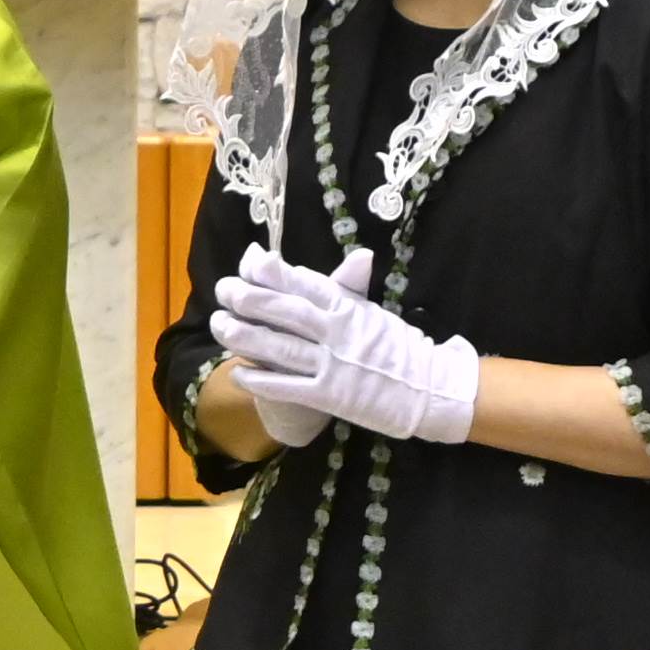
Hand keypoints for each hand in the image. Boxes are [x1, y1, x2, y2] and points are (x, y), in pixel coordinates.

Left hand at [213, 245, 475, 448]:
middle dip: (250, 299)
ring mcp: (334, 363)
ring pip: (281, 346)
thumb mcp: (376, 312)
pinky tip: (238, 372)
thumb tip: (358, 255)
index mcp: (349, 306)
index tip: (248, 261)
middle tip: (222, 290)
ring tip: (219, 325)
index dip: (273, 272)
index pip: (305, 283)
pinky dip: (261, 378)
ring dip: (245, 336)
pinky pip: (288, 386)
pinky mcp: (331, 395)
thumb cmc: (400, 350)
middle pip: (286, 311)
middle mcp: (338, 331)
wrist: (431, 389)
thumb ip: (354, 288)